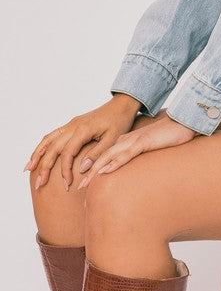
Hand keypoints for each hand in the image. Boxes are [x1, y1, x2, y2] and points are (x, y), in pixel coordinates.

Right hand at [24, 96, 141, 190]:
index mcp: (83, 130)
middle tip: (39, 185)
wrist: (121, 106)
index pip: (67, 153)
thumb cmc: (119, 122)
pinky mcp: (71, 124)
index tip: (66, 184)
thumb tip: (80, 169)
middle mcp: (73, 125)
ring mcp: (70, 124)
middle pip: (53, 148)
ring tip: (28, 170)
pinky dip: (43, 145)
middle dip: (44, 167)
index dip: (64, 170)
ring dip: (37, 155)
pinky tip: (38, 155)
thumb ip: (97, 153)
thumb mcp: (113, 139)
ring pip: (48, 140)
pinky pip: (53, 135)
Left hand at [76, 112, 200, 189]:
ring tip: (83, 184)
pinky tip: (104, 171)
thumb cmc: (169, 138)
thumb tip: (133, 173)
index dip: (92, 170)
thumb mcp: (150, 150)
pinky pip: (126, 155)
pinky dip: (114, 163)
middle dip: (87, 173)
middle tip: (75, 187)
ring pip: (109, 157)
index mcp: (125, 142)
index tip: (82, 184)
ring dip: (95, 171)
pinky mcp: (143, 142)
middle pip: (101, 158)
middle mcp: (125, 141)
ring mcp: (133, 141)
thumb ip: (139, 158)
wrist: (182, 123)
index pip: (104, 158)